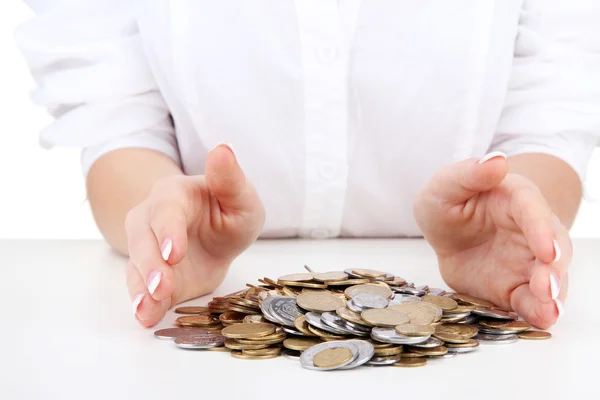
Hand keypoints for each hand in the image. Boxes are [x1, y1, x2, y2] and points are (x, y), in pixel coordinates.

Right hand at [126, 144, 264, 326]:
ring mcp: (146, 248)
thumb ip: (230, 179)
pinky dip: (142, 304)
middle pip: (143, 240)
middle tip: (162, 287)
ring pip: (136, 266)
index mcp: (174, 194)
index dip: (168, 231)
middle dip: (151, 265)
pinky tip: (145, 317)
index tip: (174, 252)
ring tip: (148, 308)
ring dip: (141, 289)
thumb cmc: (230, 210)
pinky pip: (139, 288)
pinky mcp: (149, 275)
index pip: (166, 210)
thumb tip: (223, 149)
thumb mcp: (240, 196)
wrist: (218, 236)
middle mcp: (152, 219)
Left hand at [414, 152, 569, 328]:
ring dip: (553, 295)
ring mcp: (527, 262)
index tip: (547, 249)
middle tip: (547, 286)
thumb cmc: (448, 202)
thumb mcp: (445, 185)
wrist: (447, 234)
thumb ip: (467, 174)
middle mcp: (530, 231)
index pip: (533, 211)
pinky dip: (539, 313)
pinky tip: (542, 321)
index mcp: (515, 199)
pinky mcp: (517, 288)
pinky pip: (532, 302)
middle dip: (553, 268)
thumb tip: (496, 160)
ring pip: (550, 279)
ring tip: (549, 310)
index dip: (541, 229)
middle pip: (552, 248)